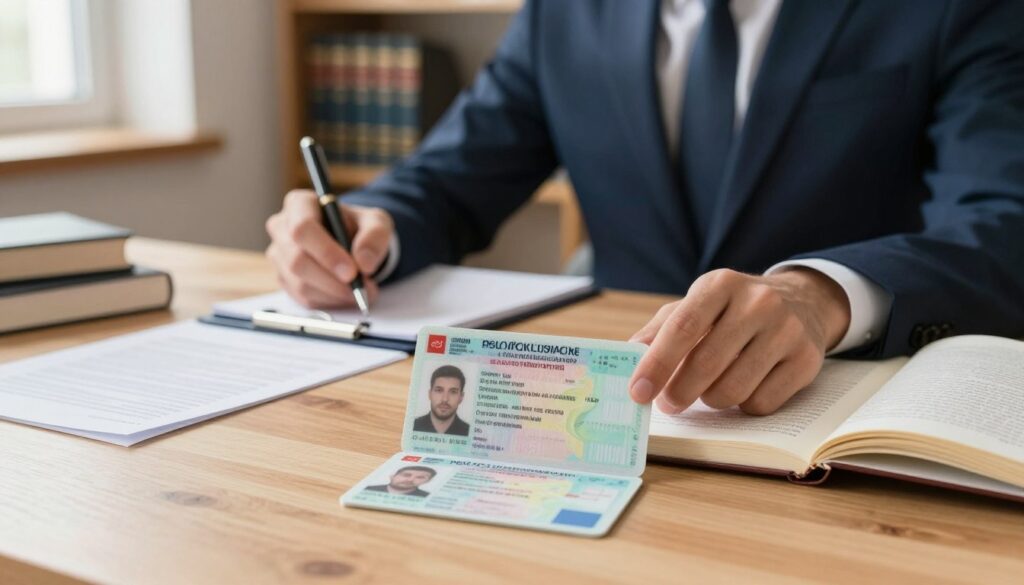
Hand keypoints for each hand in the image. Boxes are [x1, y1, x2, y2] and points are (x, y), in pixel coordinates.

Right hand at [265, 189, 393, 307]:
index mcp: (299, 204)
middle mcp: (281, 227)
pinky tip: (346, 294)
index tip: (352, 271)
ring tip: (361, 291)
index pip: (302, 228)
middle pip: (297, 260)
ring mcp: (279, 255)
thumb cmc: (359, 227)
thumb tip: (364, 263)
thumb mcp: (376, 223)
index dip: (326, 252)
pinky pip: (303, 297)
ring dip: (334, 293)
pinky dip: (329, 301)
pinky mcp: (284, 278)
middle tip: (360, 287)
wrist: (352, 243)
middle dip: (332, 280)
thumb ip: (374, 237)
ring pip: (300, 283)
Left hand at [627, 268, 850, 414]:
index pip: (683, 327)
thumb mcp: (696, 305)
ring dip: (711, 400)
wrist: (802, 302)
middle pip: (706, 364)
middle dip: (678, 392)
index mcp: (720, 284)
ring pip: (733, 390)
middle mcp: (757, 302)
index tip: (638, 392)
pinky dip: (743, 405)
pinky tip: (744, 387)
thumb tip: (629, 357)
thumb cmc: (733, 310)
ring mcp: (786, 330)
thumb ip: (660, 330)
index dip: (656, 364)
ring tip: (709, 389)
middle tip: (668, 403)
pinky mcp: (807, 360)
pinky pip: (761, 403)